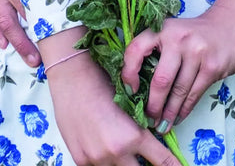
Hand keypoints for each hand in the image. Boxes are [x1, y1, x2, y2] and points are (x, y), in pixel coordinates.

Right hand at [46, 51, 181, 165]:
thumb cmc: (103, 83)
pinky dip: (105, 160)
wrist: (73, 78)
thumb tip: (152, 139)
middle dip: (145, 164)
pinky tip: (104, 145)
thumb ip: (140, 128)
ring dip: (125, 162)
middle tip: (146, 156)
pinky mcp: (81, 160)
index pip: (162, 161)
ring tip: (122, 145)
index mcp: (134, 136)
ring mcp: (97, 159)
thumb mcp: (130, 105)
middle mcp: (116, 152)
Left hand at [121, 0, 234, 130]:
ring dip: (169, 113)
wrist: (231, 24)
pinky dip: (184, 110)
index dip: (128, 73)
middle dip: (153, 105)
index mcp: (163, 29)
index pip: (136, 49)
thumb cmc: (194, 33)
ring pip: (178, 91)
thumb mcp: (173, 32)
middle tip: (148, 119)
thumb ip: (157, 52)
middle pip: (161, 80)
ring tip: (162, 125)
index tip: (130, 91)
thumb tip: (137, 88)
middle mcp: (179, 38)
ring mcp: (198, 52)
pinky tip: (178, 118)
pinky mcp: (212, 66)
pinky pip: (194, 94)